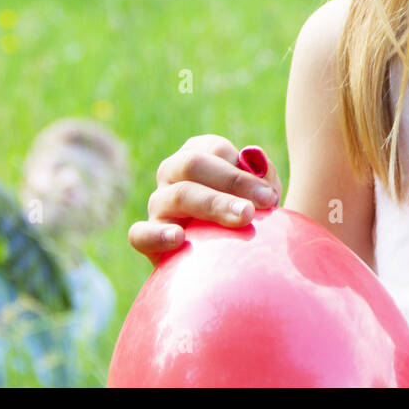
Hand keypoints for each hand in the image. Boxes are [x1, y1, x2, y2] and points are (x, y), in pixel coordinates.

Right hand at [127, 134, 281, 267]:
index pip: (215, 149)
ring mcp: (158, 203)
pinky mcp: (146, 235)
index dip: (244, 171)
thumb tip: (256, 160)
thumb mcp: (259, 195)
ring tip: (243, 218)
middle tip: (260, 206)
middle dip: (233, 183)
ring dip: (214, 205)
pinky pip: (139, 233)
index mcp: (198, 154)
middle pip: (194, 165)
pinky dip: (157, 234)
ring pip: (179, 195)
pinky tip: (179, 238)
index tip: (269, 197)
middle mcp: (173, 173)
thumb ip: (263, 177)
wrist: (221, 258)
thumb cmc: (244, 216)